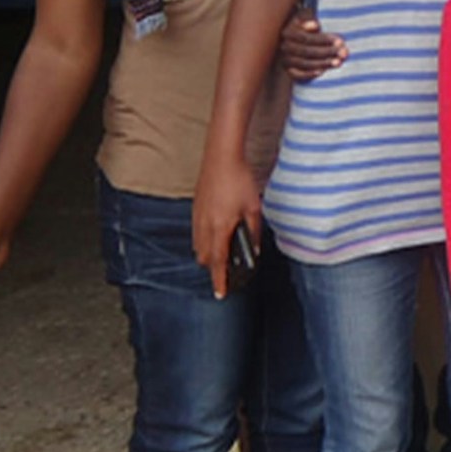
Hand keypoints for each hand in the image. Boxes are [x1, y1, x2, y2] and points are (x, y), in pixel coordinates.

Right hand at [192, 155, 264, 299]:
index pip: (219, 262)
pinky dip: (204, 242)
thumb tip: (254, 249)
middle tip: (227, 274)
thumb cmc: (239, 180)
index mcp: (220, 228)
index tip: (220, 294)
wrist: (221, 157)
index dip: (219, 280)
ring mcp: (197, 217)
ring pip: (198, 247)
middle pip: (205, 258)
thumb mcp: (254, 208)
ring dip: (209, 255)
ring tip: (223, 257)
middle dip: (214, 269)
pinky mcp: (195, 209)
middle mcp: (204, 225)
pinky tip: (216, 237)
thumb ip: (254, 231)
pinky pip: (196, 234)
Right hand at [277, 7, 345, 81]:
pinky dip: (308, 74)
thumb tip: (315, 26)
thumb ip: (310, 18)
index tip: (341, 41)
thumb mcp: (306, 16)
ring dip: (322, 63)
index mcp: (287, 31)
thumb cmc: (306, 24)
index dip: (324, 40)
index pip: (307, 38)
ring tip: (339, 62)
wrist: (298, 38)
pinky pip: (297, 74)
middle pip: (306, 51)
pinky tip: (322, 71)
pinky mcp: (288, 69)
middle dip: (327, 52)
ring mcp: (285, 58)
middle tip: (344, 53)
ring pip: (304, 63)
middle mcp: (284, 46)